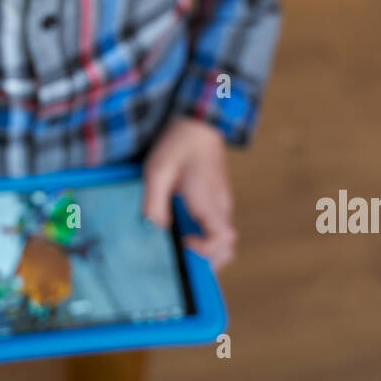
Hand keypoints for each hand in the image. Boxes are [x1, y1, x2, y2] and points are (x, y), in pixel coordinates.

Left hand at [142, 117, 236, 270]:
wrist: (198, 121)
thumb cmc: (178, 145)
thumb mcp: (158, 172)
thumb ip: (154, 203)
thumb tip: (152, 231)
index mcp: (209, 202)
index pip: (223, 240)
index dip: (204, 250)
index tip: (183, 242)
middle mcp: (221, 205)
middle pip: (228, 245)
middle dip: (209, 259)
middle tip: (183, 255)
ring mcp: (222, 201)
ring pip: (225, 237)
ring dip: (207, 247)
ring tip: (181, 245)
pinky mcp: (218, 197)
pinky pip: (218, 225)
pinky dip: (206, 235)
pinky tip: (184, 228)